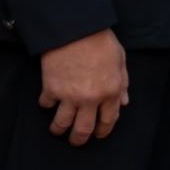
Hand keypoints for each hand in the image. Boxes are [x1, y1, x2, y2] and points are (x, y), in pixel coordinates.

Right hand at [39, 29, 128, 146]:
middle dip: (79, 139)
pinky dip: (46, 104)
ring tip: (57, 129)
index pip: (108, 121)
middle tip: (75, 140)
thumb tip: (123, 103)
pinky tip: (47, 101)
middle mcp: (90, 99)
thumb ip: (122, 83)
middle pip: (83, 130)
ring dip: (58, 129)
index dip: (103, 131)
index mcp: (110, 92)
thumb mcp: (120, 59)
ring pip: (62, 124)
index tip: (98, 134)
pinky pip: (46, 105)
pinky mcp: (51, 89)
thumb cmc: (100, 40)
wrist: (75, 28)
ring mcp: (69, 96)